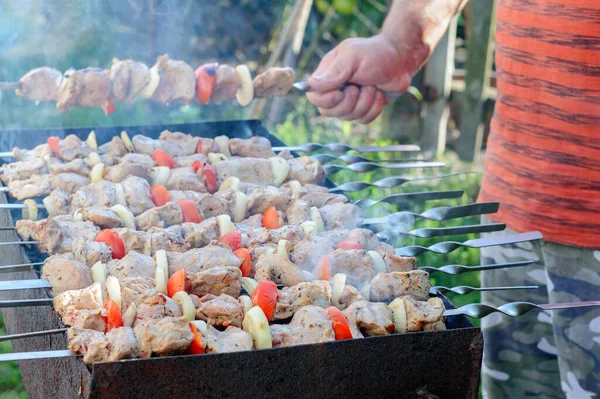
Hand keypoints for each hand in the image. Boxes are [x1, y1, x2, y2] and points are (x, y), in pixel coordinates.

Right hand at [306, 34, 422, 123]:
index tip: (340, 92)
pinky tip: (379, 94)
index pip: (314, 97)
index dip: (325, 100)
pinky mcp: (363, 109)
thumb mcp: (353, 56)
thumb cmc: (376, 53)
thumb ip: (333, 72)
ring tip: (372, 85)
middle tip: (359, 86)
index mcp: (327, 75)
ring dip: (365, 101)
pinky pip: (363, 120)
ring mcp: (349, 102)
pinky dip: (374, 108)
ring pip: (348, 117)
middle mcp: (335, 90)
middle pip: (329, 112)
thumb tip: (311, 85)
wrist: (401, 60)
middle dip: (349, 102)